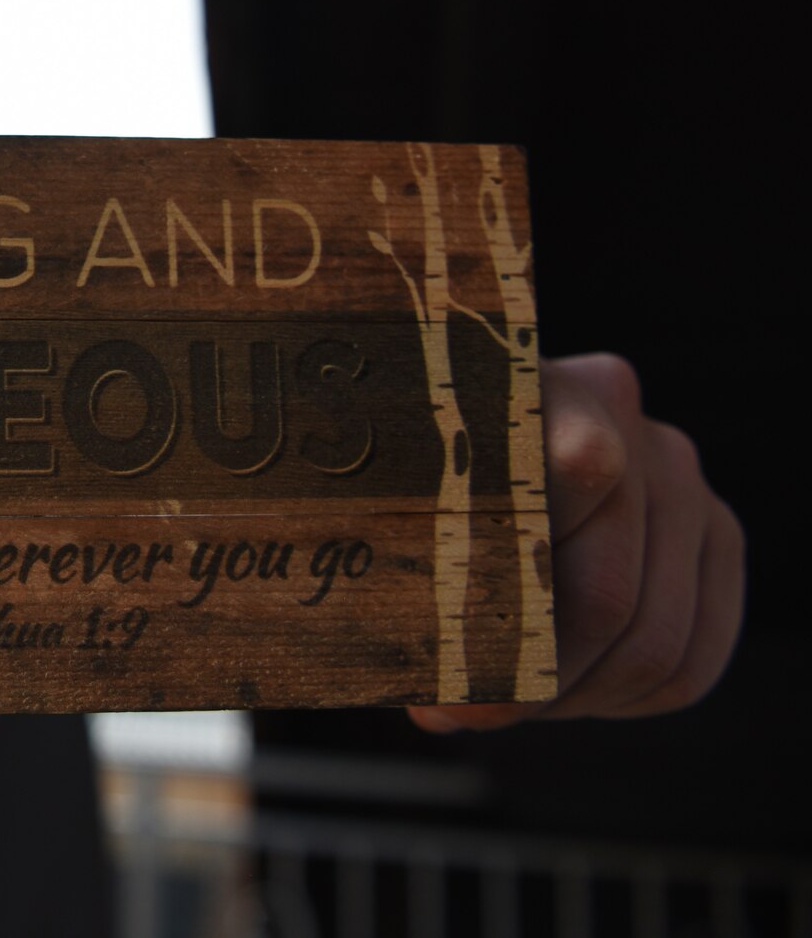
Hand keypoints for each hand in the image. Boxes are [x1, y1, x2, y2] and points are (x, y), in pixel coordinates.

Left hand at [409, 352, 744, 731]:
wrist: (463, 422)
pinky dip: (624, 696)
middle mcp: (626, 421)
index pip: (554, 518)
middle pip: (607, 597)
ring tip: (507, 700)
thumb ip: (407, 578)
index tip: (443, 683)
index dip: (500, 622)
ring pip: (658, 641)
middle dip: (536, 680)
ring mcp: (679, 476)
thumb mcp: (390, 502)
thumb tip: (443, 706)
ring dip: (575, 697)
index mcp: (535, 392)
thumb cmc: (407, 472)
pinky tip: (563, 688)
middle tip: (468, 711)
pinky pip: (693, 657)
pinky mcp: (712, 531)